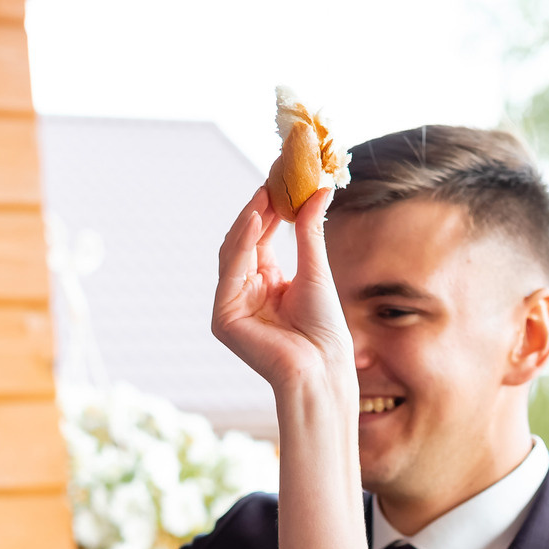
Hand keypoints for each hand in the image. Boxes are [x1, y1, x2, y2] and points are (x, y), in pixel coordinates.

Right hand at [209, 185, 352, 393]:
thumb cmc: (324, 329)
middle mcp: (246, 292)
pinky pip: (229, 272)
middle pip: (243, 242)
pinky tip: (254, 220)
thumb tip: (319, 191)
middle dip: (256, 211)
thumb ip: (309, 230)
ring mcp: (232, 305)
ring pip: (232, 253)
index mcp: (267, 283)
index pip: (260, 239)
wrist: (323, 367)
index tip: (279, 180)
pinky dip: (240, 244)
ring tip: (264, 194)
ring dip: (247, 222)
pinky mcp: (224, 318)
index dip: (268, 210)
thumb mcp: (316, 269)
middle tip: (271, 181)